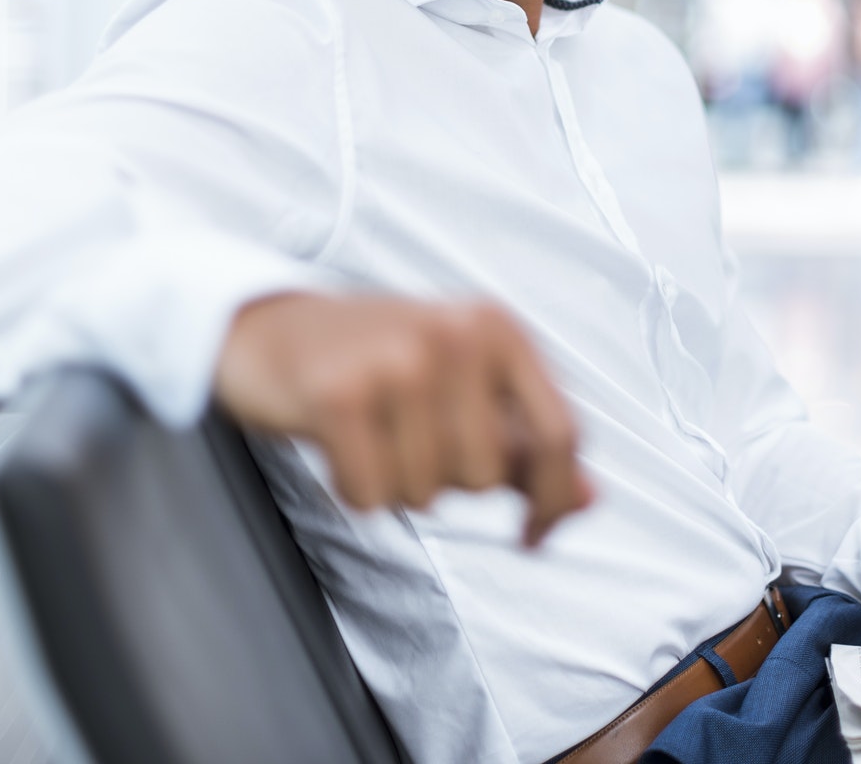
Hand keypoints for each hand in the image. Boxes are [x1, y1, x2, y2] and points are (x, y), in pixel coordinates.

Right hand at [214, 292, 592, 544]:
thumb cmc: (377, 357)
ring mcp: (396, 361)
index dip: (555, 499)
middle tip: (412, 439)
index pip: (562, 434)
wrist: (272, 328)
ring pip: (428, 492)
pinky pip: (370, 495)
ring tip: (376, 434)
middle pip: (488, 477)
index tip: (536, 532)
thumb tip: (588, 498)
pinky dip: (354, 488)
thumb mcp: (466, 383)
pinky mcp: (339, 395)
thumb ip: (527, 441)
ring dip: (398, 483)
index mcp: (499, 328)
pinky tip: (342, 445)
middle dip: (450, 480)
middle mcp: (455, 334)